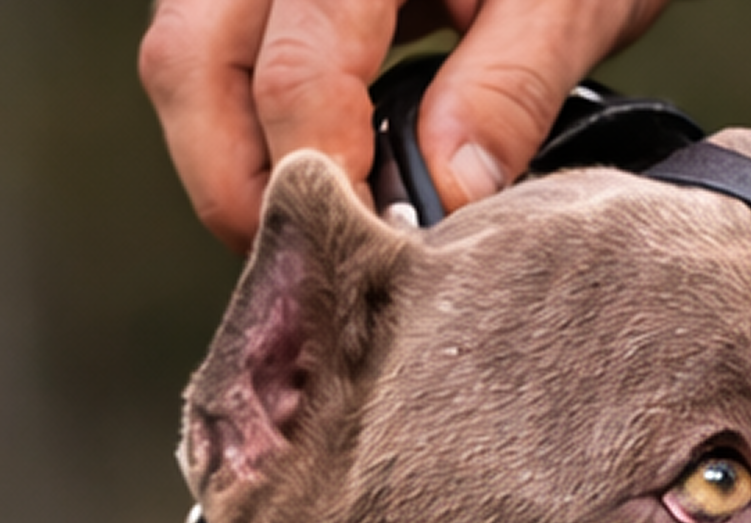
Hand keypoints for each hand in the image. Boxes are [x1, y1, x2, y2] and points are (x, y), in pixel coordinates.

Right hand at [140, 0, 671, 250]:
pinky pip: (207, 54)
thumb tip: (445, 197)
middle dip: (242, 188)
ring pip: (182, 64)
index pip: (296, 72)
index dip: (325, 181)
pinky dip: (246, 128)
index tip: (373, 254)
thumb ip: (508, 89)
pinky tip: (318, 175)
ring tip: (319, 228)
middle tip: (321, 268)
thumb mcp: (568, 1)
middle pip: (190, 64)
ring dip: (232, 163)